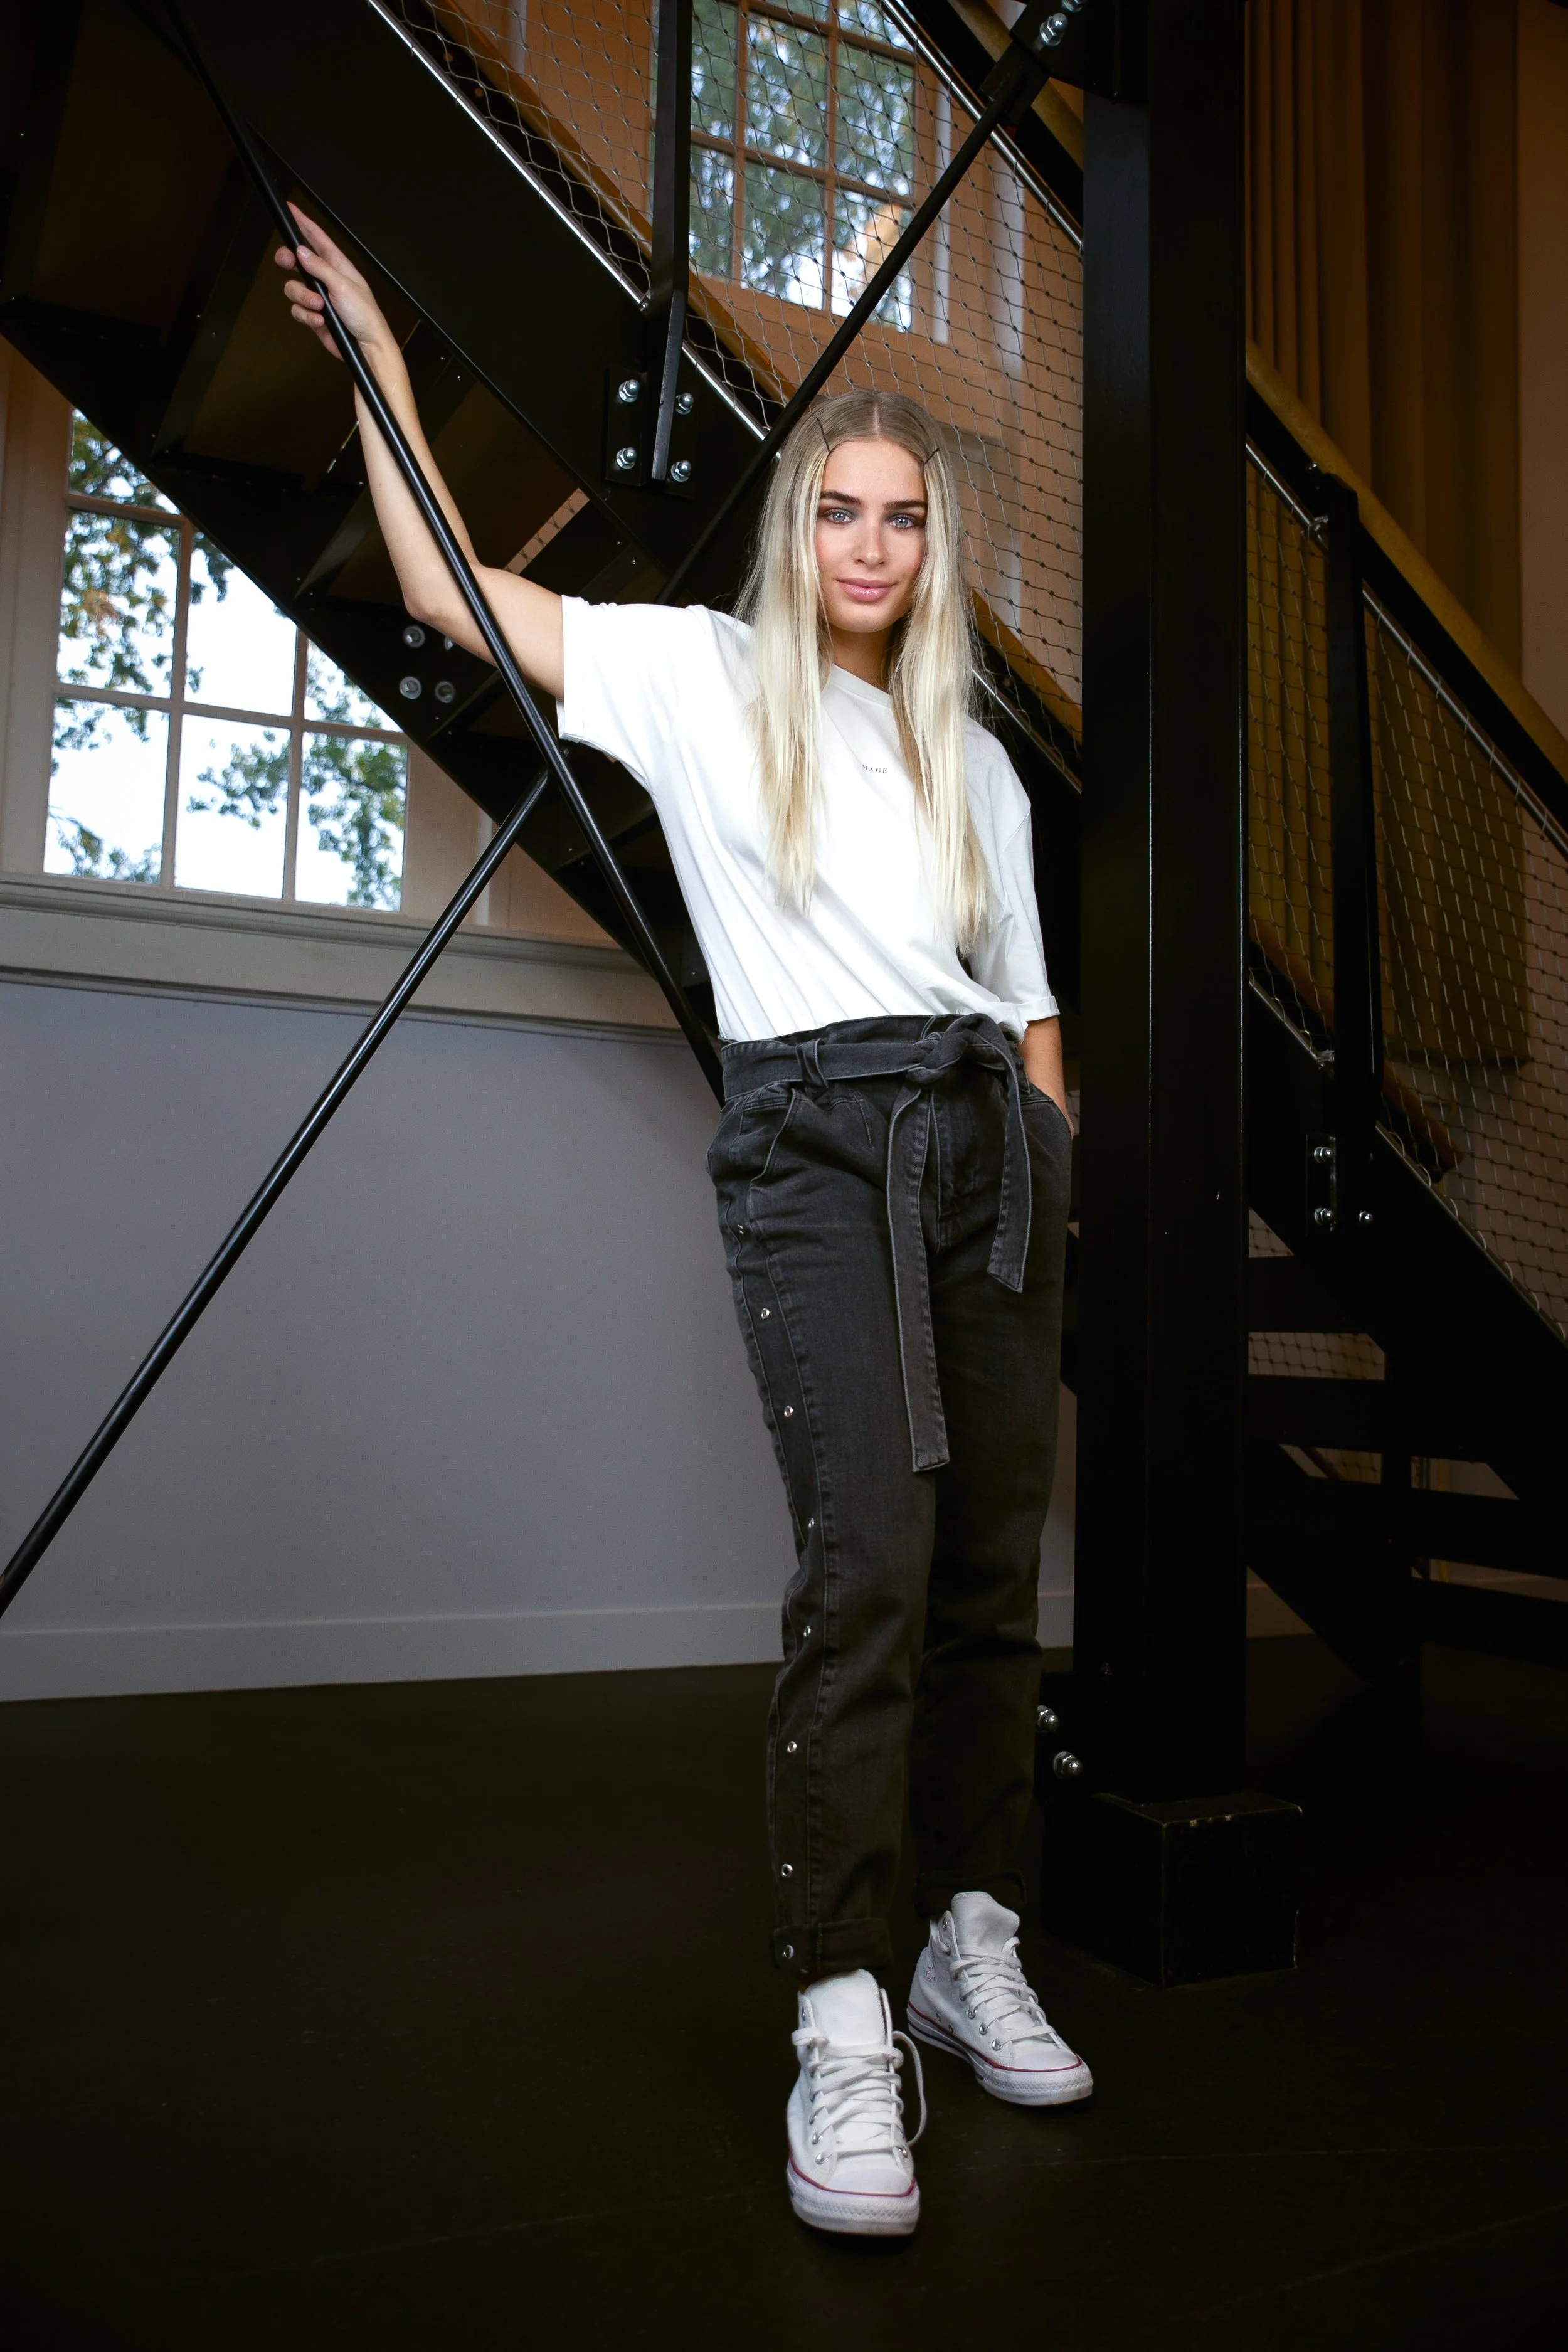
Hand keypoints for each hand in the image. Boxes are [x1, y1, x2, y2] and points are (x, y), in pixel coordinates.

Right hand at [274, 204, 387, 360]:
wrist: (366, 348)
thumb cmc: (365, 315)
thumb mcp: (343, 286)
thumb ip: (320, 268)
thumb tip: (301, 251)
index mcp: (338, 265)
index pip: (317, 238)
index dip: (303, 222)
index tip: (290, 209)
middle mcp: (326, 278)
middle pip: (296, 260)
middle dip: (288, 260)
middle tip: (286, 261)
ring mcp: (318, 297)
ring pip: (294, 288)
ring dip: (304, 298)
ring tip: (320, 307)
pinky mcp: (313, 315)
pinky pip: (298, 310)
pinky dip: (306, 316)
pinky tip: (320, 321)